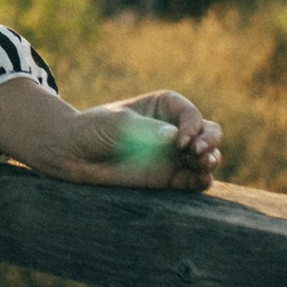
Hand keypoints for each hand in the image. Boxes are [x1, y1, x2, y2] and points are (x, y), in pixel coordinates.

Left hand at [57, 90, 221, 192]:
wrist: (75, 155)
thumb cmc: (95, 129)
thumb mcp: (119, 124)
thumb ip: (146, 131)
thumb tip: (173, 139)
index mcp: (164, 106)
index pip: (190, 114)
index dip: (193, 125)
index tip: (180, 140)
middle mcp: (174, 129)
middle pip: (208, 132)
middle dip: (209, 140)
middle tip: (198, 152)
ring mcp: (174, 155)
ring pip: (207, 156)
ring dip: (211, 159)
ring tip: (203, 164)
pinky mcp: (170, 178)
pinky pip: (194, 180)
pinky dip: (202, 180)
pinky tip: (200, 180)